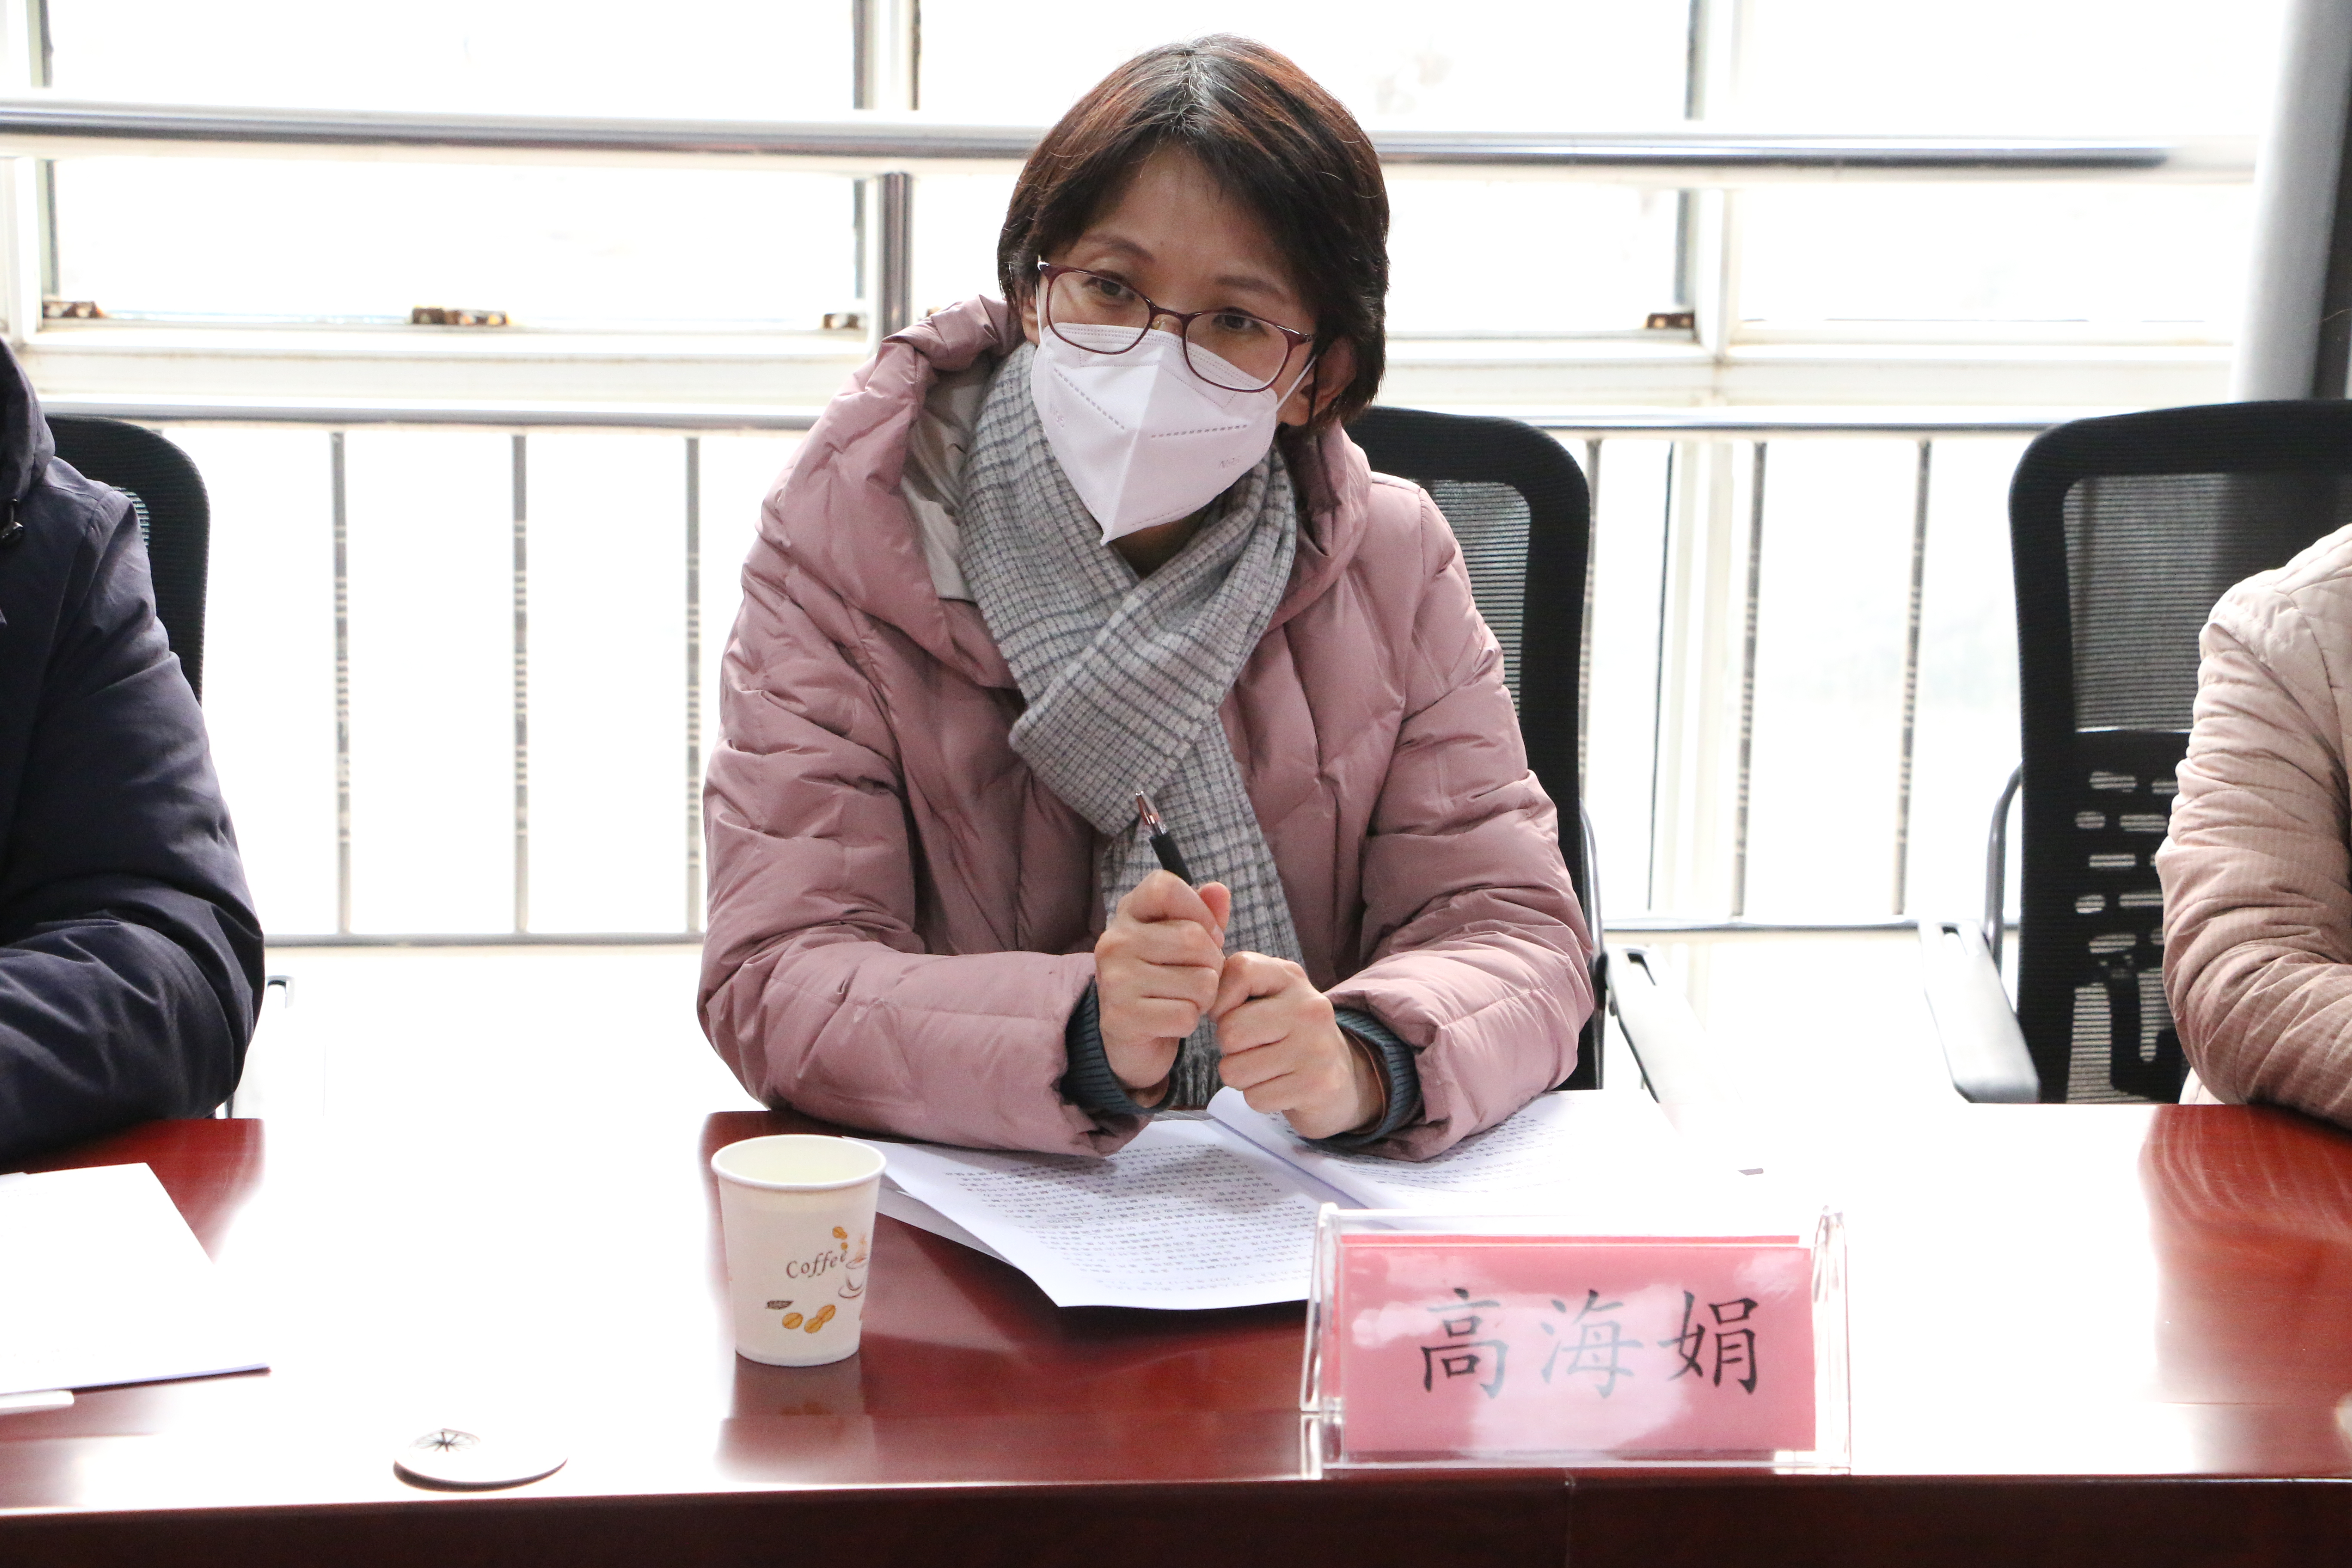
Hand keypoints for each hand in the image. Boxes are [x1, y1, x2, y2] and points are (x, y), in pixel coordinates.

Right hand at [1094, 872, 1232, 1101]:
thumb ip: (1204, 914)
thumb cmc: (1163, 979)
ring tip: (1182, 999)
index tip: (1206, 936)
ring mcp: (1115, 979)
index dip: (1200, 911)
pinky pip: (1187, 1015)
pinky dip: (1189, 1023)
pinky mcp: (1122, 1017)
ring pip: (1200, 981)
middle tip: (1195, 977)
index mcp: (1128, 914)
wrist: (1130, 1037)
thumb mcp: (1183, 941)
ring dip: (1204, 998)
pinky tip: (1171, 1021)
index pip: (1166, 888)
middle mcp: (1114, 941)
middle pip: (1195, 939)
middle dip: (1212, 964)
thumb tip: (1219, 890)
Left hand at [1210, 952, 1381, 1138]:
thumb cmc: (1285, 1033)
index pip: (1239, 971)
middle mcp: (1309, 1007)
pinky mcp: (1317, 1085)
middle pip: (1230, 1031)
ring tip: (1265, 1067)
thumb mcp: (1266, 996)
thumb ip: (1233, 985)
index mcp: (1292, 977)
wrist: (1339, 1076)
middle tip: (1251, 1048)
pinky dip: (1259, 1097)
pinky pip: (1255, 1098)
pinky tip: (1279, 1086)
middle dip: (1228, 1047)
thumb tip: (1200, 1001)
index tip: (1232, 1013)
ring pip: (1235, 1070)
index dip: (1220, 1000)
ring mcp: (1316, 1047)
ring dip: (1241, 1076)